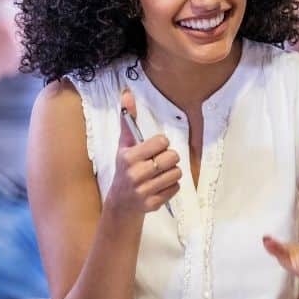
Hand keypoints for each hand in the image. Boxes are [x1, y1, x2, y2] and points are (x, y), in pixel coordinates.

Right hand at [105, 89, 180, 215]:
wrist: (121, 203)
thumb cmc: (125, 169)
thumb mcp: (124, 145)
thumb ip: (127, 120)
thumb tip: (127, 94)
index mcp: (128, 157)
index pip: (161, 142)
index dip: (160, 144)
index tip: (153, 149)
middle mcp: (135, 174)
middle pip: (172, 157)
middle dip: (169, 158)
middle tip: (158, 162)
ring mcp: (144, 191)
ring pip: (176, 173)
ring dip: (171, 172)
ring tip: (160, 174)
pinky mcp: (153, 204)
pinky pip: (175, 188)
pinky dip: (171, 186)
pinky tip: (160, 186)